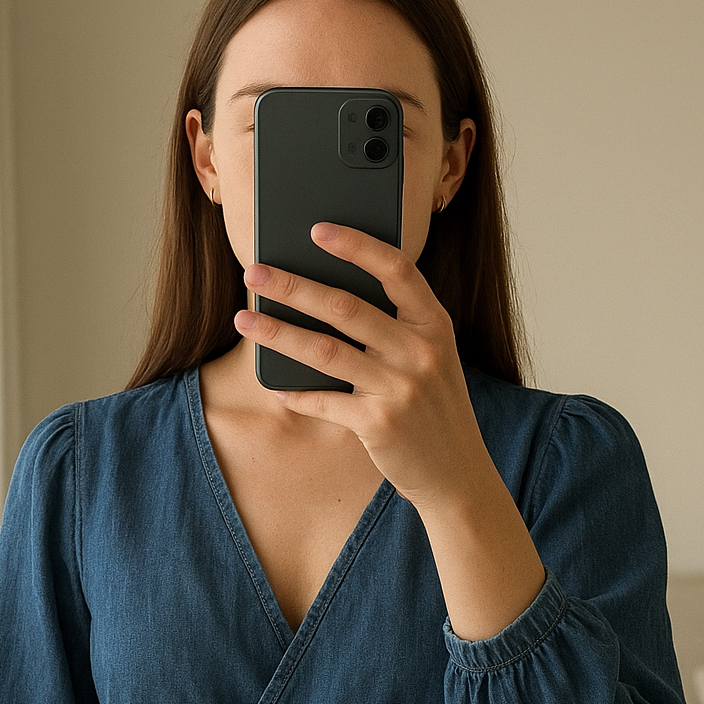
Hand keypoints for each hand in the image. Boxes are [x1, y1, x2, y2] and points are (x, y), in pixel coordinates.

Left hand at [235, 222, 545, 638]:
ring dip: (279, 333)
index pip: (397, 270)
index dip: (357, 246)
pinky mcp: (380, 425)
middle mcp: (421, 351)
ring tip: (245, 319)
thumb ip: (395, 327)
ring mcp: (401, 388)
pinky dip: (296, 394)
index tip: (317, 229)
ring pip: (326, 351)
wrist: (457, 474)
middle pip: (347, 307)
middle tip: (255, 271)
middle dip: (294, 286)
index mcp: (435, 325)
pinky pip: (324, 402)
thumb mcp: (430, 359)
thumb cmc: (433, 408)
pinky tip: (275, 386)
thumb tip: (325, 295)